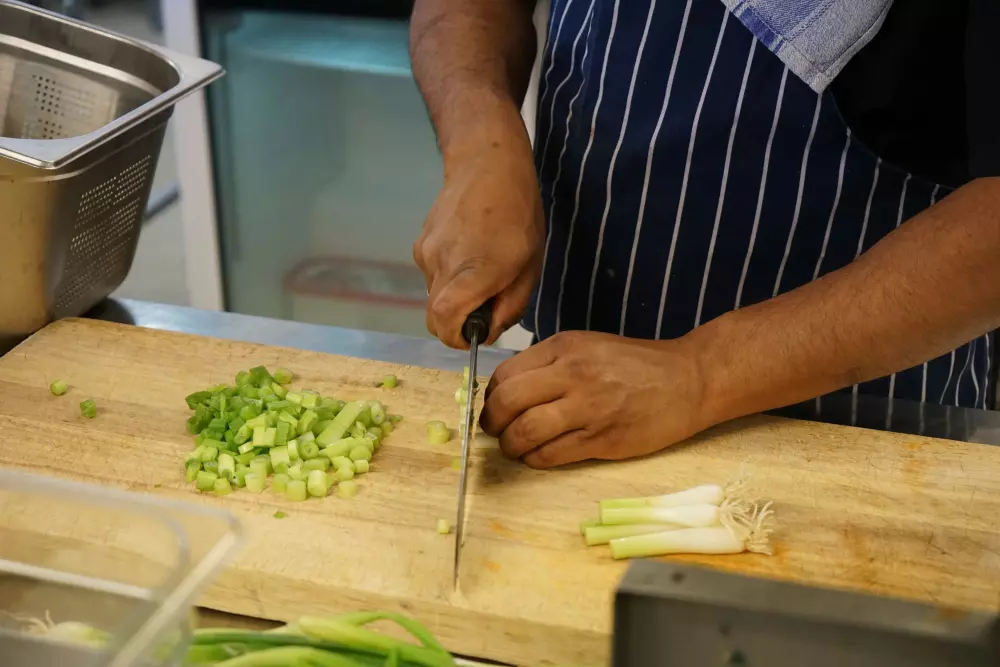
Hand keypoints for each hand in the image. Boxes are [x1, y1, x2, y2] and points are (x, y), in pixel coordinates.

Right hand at [414, 143, 543, 348]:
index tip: (473, 338)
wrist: (487, 164)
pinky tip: (468, 252)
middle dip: (456, 323)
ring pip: (434, 294)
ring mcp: (427, 252)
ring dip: (454, 296)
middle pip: (435, 315)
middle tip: (482, 310)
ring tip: (481, 271)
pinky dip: (448, 277)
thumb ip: (510, 305)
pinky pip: (432, 273)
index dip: (456, 339)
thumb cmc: (519, 215)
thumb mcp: (530, 266)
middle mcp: (443, 265)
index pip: (444, 320)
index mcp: (474, 272)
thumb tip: (489, 331)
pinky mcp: (420, 242)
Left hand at [479, 331, 711, 467]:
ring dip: (510, 446)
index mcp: (565, 348)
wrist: (689, 380)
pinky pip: (549, 455)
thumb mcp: (588, 347)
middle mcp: (572, 375)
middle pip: (507, 403)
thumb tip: (509, 390)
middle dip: (492, 423)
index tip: (494, 407)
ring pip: (524, 433)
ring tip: (514, 448)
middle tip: (495, 431)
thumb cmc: (637, 364)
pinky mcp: (601, 440)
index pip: (505, 375)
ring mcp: (587, 409)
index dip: (491, 396)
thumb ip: (550, 364)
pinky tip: (538, 456)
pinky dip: (534, 459)